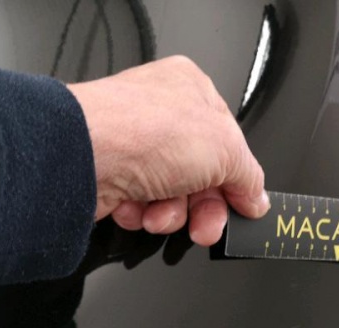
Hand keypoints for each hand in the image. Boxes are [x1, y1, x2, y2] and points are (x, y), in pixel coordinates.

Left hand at [68, 56, 269, 245]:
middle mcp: (162, 115)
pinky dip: (141, 214)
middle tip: (205, 226)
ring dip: (170, 214)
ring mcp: (134, 145)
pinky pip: (142, 206)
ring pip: (173, 197)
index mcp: (191, 91)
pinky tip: (134, 207)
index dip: (237, 180)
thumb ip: (249, 176)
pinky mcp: (111, 174)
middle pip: (202, 176)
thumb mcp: (224, 150)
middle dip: (204, 209)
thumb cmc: (142, 131)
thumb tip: (257, 196)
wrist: (81, 156)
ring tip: (158, 212)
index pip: (228, 144)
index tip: (243, 206)